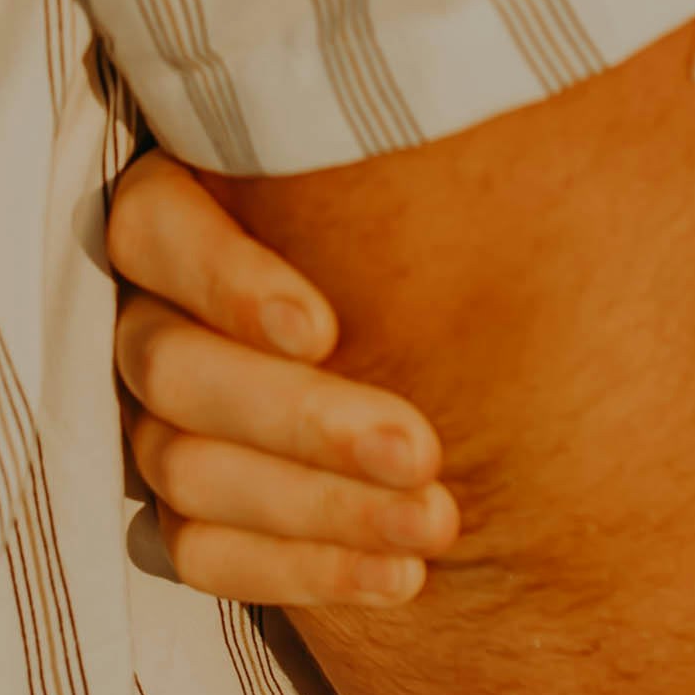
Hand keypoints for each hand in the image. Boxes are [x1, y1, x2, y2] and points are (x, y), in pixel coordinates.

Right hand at [108, 148, 458, 608]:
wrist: (472, 380)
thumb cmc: (458, 248)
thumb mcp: (445, 197)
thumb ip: (441, 159)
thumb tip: (542, 119)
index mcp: (191, 211)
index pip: (153, 229)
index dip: (224, 281)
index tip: (324, 328)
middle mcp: (154, 314)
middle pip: (174, 369)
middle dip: (303, 418)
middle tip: (421, 449)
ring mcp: (158, 420)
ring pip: (187, 471)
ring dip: (321, 506)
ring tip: (440, 521)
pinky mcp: (187, 512)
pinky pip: (204, 556)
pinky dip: (303, 571)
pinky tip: (402, 576)